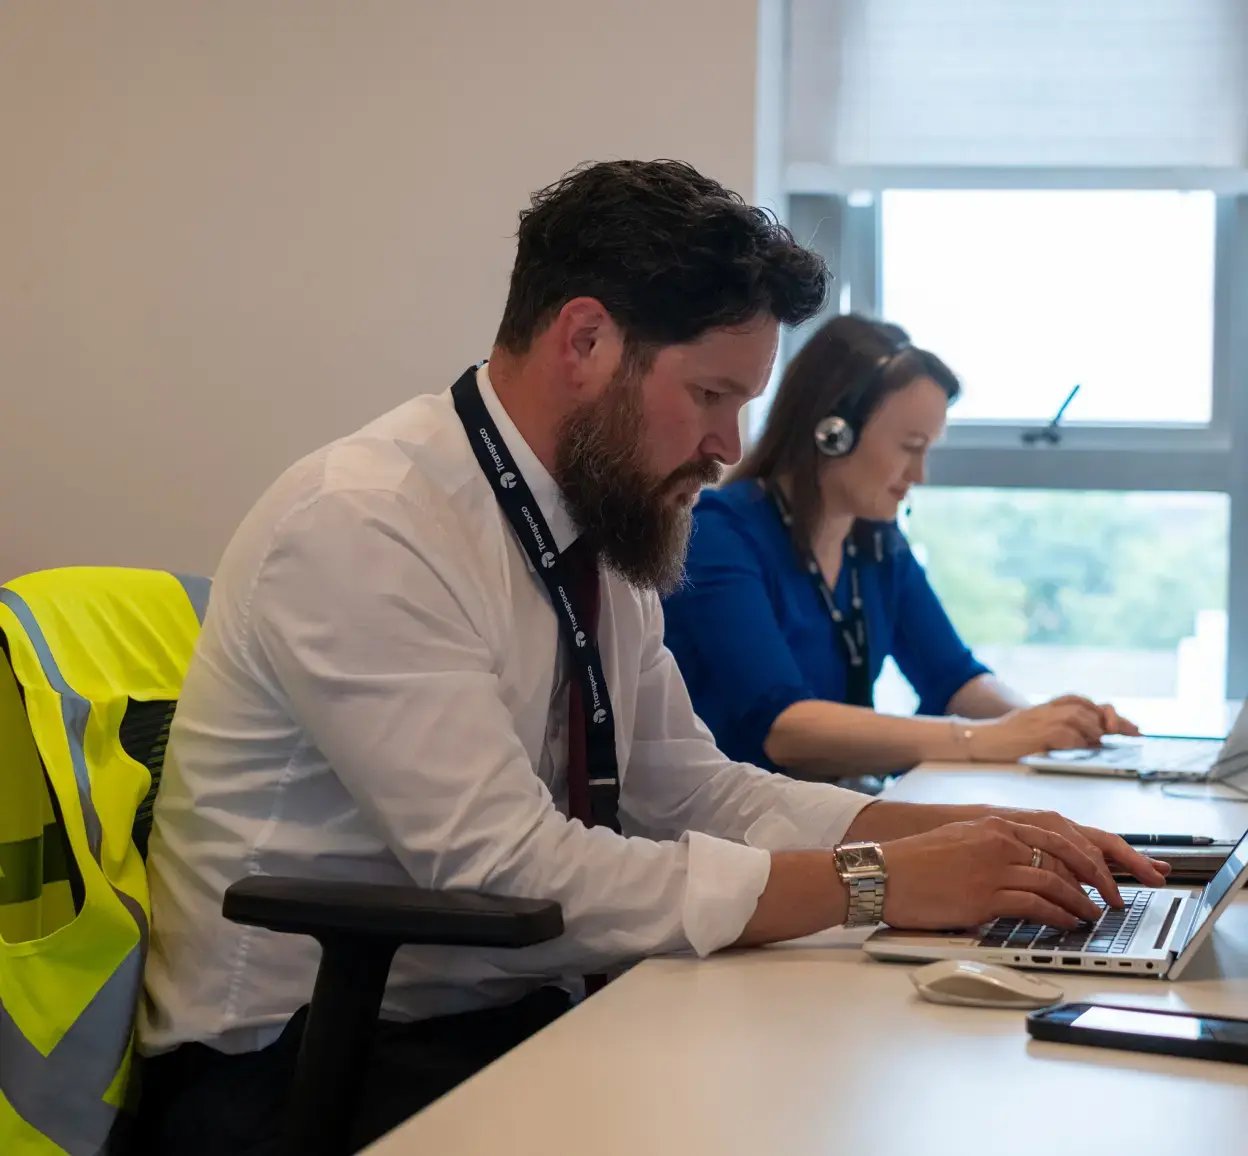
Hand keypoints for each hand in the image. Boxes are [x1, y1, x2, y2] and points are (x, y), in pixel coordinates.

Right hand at [879, 814, 1165, 931]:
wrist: (882, 873)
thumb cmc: (913, 863)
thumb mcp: (959, 841)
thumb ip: (994, 848)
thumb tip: (1025, 868)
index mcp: (995, 824)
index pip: (1059, 835)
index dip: (1092, 855)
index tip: (1109, 870)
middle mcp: (1000, 841)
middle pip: (1069, 857)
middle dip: (1100, 878)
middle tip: (1115, 896)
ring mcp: (994, 868)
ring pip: (1057, 883)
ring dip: (1082, 903)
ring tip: (1093, 915)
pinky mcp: (986, 896)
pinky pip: (1037, 906)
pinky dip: (1060, 917)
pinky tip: (1068, 924)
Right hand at [967, 695, 1138, 761]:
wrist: (979, 739)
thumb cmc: (1006, 738)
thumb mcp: (1034, 728)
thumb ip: (1060, 729)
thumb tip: (1094, 739)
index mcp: (1047, 707)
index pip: (1082, 701)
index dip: (1108, 712)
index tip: (1132, 728)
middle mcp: (1046, 709)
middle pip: (1086, 708)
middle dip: (1109, 722)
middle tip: (1127, 736)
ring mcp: (1041, 719)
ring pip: (1079, 718)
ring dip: (1093, 732)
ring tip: (1096, 745)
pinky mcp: (1036, 734)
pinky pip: (1065, 734)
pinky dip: (1077, 741)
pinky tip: (1080, 749)